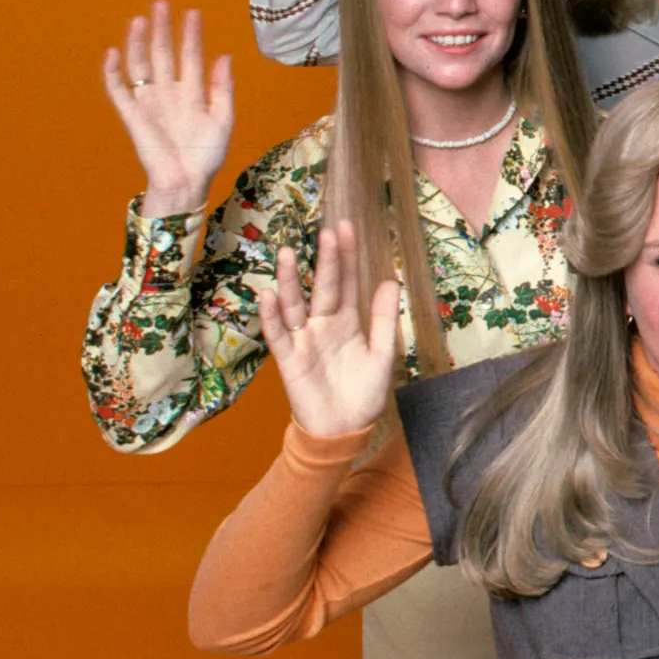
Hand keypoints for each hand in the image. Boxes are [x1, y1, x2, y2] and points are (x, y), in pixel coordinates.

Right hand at [103, 0, 233, 214]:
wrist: (187, 183)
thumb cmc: (207, 155)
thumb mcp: (223, 119)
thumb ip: (222, 88)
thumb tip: (224, 56)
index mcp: (192, 92)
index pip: (191, 56)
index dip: (191, 35)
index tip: (192, 12)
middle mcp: (169, 92)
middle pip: (163, 54)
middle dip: (162, 30)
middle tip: (161, 4)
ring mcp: (150, 102)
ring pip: (140, 65)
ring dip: (139, 43)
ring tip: (140, 20)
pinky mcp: (133, 115)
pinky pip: (119, 91)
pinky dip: (113, 73)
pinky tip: (113, 53)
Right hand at [256, 220, 400, 437]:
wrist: (344, 431)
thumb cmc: (363, 394)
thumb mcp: (381, 354)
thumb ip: (383, 318)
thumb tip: (390, 280)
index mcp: (347, 321)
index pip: (347, 282)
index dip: (347, 256)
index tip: (346, 228)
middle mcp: (323, 324)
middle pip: (323, 287)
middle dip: (325, 260)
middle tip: (327, 232)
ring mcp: (304, 340)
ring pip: (294, 304)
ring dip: (288, 280)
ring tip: (285, 253)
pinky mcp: (289, 360)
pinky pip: (278, 335)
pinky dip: (271, 317)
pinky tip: (267, 296)